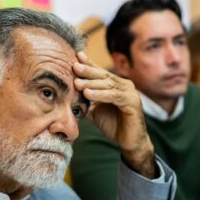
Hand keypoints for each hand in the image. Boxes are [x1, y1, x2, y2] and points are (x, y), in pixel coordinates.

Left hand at [73, 52, 155, 178]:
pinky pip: (114, 96)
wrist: (130, 142)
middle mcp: (125, 86)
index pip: (101, 72)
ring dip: (91, 83)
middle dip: (88, 70)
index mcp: (117, 85)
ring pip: (108, 84)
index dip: (89, 64)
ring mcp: (130, 93)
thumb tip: (66, 96)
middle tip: (74, 66)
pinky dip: (100, 94)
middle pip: (104, 75)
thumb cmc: (114, 126)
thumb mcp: (96, 111)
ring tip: (77, 82)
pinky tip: (88, 94)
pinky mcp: (133, 102)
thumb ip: (85, 102)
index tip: (76, 57)